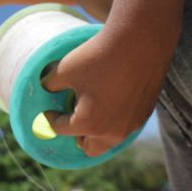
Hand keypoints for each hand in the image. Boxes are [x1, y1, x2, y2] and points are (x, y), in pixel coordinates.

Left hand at [42, 26, 171, 156]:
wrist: (140, 42)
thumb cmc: (99, 57)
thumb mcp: (65, 69)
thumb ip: (50, 83)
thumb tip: (45, 86)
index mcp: (90, 124)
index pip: (62, 129)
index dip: (51, 118)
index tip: (49, 112)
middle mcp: (113, 132)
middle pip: (90, 148)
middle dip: (78, 136)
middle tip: (71, 118)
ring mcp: (132, 124)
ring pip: (110, 139)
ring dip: (98, 130)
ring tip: (92, 109)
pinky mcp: (146, 113)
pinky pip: (125, 126)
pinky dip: (115, 119)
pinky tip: (112, 99)